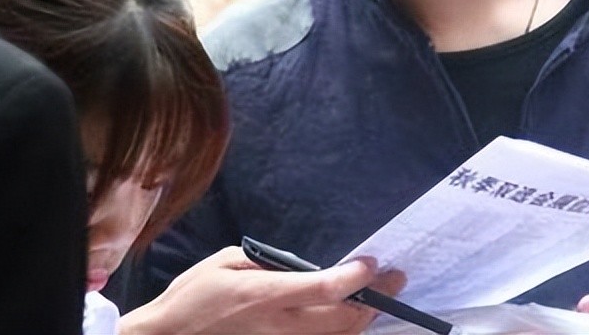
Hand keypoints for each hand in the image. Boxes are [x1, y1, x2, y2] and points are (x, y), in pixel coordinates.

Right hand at [120, 246, 406, 334]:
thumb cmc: (194, 296)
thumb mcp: (227, 262)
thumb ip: (268, 265)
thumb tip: (301, 269)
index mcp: (265, 295)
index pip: (325, 287)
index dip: (356, 276)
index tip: (373, 263)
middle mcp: (279, 327)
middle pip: (343, 320)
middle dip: (373, 299)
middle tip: (394, 280)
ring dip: (361, 319)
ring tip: (375, 299)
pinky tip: (349, 321)